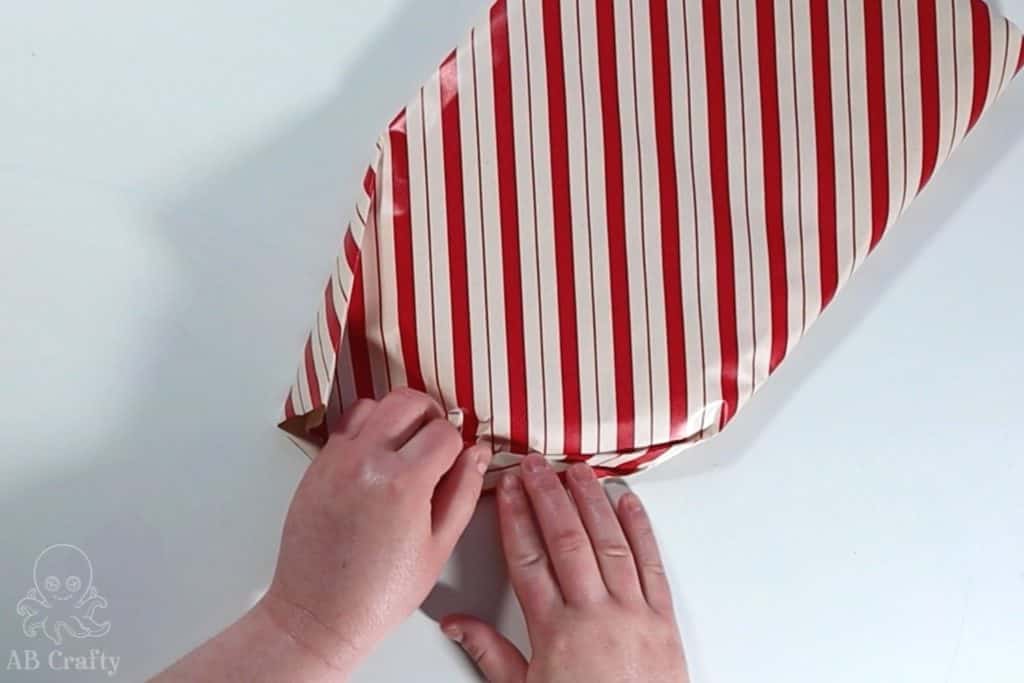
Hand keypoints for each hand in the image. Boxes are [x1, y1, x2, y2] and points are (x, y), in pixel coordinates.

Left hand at [262, 388, 491, 673]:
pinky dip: (367, 429)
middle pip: (408, 401)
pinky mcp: (316, 466)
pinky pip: (346, 425)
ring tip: (405, 448)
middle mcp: (366, 459)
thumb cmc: (381, 592)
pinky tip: (377, 459)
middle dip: (431, 417)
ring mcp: (336, 459)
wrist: (320, 614)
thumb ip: (464, 492)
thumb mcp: (439, 547)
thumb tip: (478, 453)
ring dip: (397, 417)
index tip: (455, 465)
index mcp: (403, 482)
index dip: (458, 447)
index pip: (444, 432)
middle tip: (436, 445)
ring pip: (375, 404)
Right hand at [442, 455, 687, 682]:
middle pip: (567, 540)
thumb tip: (455, 624)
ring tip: (577, 471)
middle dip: (548, 496)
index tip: (509, 490)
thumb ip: (490, 654)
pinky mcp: (663, 620)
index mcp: (556, 632)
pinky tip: (629, 503)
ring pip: (609, 542)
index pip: (529, 560)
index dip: (517, 519)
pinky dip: (640, 529)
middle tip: (535, 465)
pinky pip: (651, 565)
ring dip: (591, 501)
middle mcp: (595, 615)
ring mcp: (633, 613)